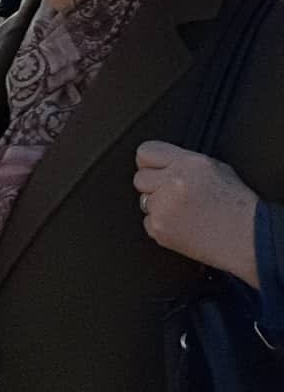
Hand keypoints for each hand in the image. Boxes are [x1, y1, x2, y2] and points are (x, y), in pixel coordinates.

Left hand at [135, 141, 261, 287]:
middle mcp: (173, 182)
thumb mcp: (217, 170)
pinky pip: (148, 222)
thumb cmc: (239, 207)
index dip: (149, 163)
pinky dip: (162, 225)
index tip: (154, 170)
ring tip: (186, 213)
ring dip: (160, 207)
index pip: (146, 152)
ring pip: (144, 201)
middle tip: (174, 196)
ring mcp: (164, 207)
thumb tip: (161, 164)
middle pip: (140, 178)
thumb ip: (184, 163)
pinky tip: (185, 226)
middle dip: (154, 186)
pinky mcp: (159, 228)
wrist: (250, 239)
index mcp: (188, 164)